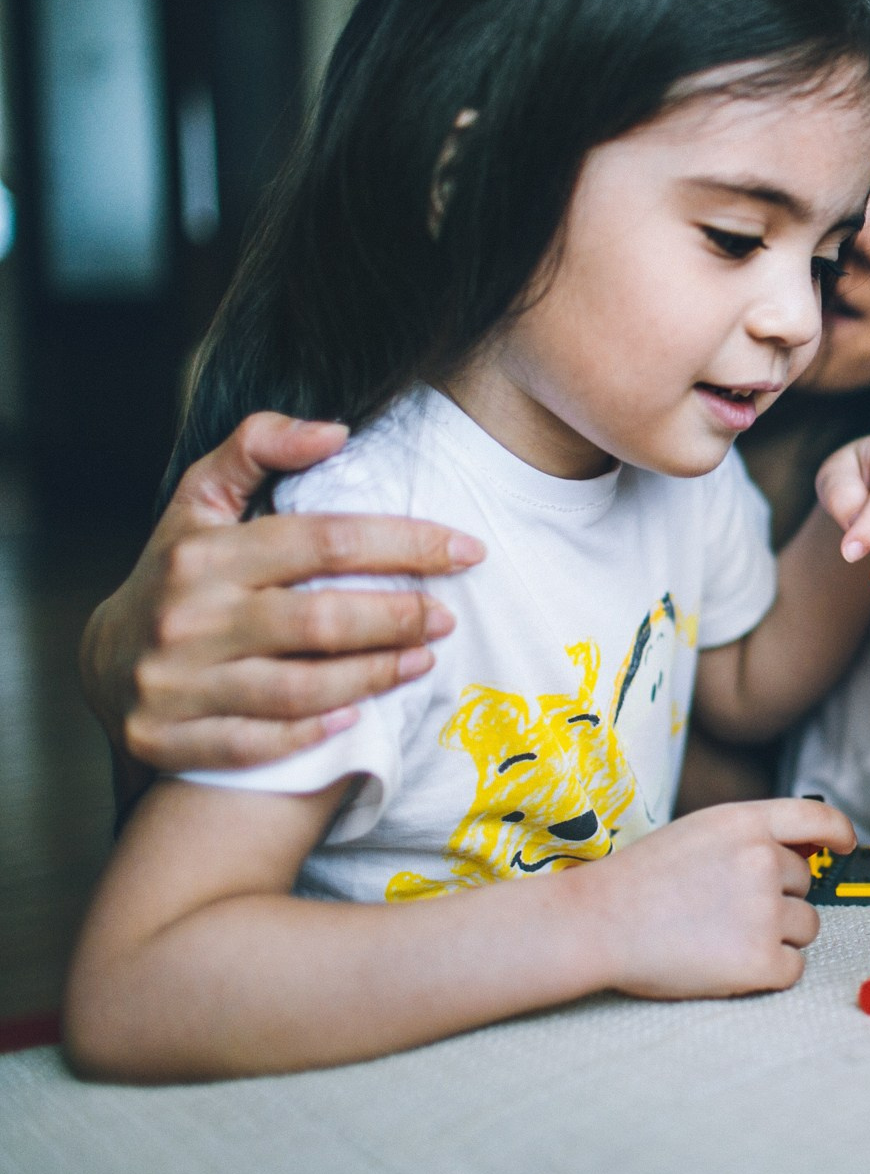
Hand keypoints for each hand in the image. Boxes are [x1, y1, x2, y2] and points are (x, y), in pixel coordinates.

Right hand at [80, 412, 484, 776]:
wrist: (101, 662)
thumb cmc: (177, 573)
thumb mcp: (201, 500)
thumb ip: (258, 447)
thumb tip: (335, 431)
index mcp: (204, 555)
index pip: (324, 542)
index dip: (405, 543)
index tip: (464, 550)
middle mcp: (187, 619)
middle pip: (319, 620)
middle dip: (397, 618)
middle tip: (446, 616)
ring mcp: (174, 685)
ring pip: (297, 689)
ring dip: (373, 677)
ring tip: (423, 660)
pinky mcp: (168, 740)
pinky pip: (254, 743)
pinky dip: (310, 733)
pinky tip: (357, 716)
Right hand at [572, 799, 855, 997]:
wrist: (598, 923)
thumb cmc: (640, 882)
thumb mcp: (698, 833)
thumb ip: (748, 838)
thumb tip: (799, 856)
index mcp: (746, 823)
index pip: (817, 818)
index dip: (838, 832)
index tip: (844, 846)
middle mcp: (763, 861)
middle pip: (806, 884)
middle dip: (778, 899)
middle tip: (724, 911)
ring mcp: (764, 911)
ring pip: (806, 927)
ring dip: (777, 936)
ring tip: (721, 936)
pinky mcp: (762, 960)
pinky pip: (793, 969)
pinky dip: (768, 973)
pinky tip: (726, 963)